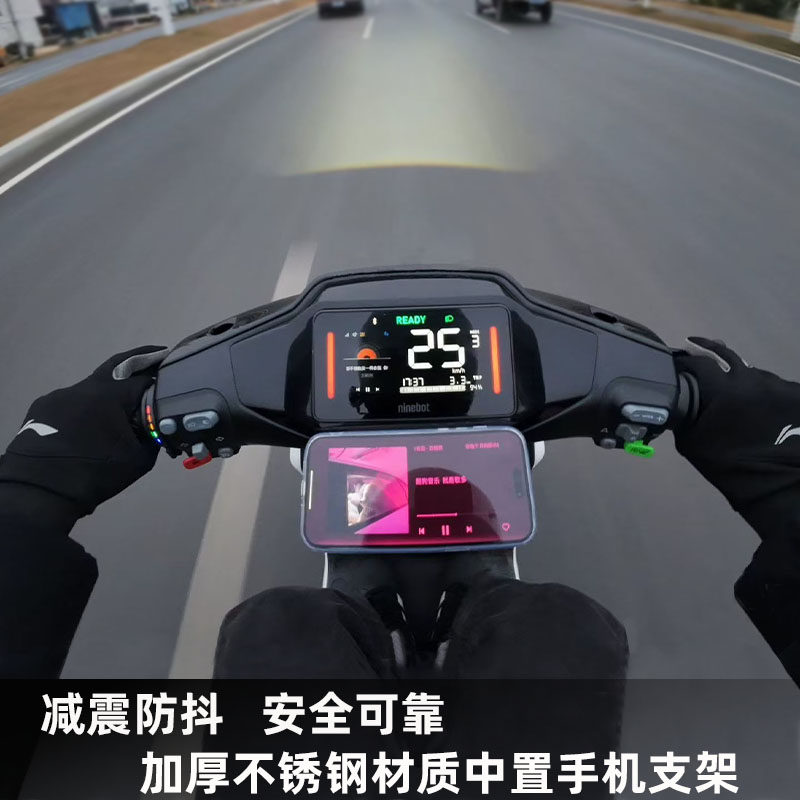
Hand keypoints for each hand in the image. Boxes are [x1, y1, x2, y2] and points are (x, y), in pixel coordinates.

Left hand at [0, 346, 166, 515]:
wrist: (42, 490)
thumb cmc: (97, 473)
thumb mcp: (140, 459)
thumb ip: (155, 435)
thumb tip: (160, 425)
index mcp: (111, 395)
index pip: (146, 378)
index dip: (163, 379)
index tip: (175, 378)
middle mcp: (85, 387)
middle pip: (119, 363)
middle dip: (142, 357)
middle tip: (160, 355)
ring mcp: (61, 395)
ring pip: (93, 387)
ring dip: (110, 393)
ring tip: (120, 411)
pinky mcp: (43, 407)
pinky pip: (73, 401)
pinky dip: (87, 408)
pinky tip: (90, 425)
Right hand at [674, 337, 799, 525]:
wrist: (777, 484)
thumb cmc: (727, 464)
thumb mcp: (690, 440)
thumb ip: (684, 412)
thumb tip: (681, 397)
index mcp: (721, 387)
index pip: (697, 360)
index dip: (685, 360)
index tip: (677, 364)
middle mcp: (750, 377)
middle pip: (726, 356)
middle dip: (710, 355)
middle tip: (699, 354)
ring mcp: (777, 384)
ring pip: (752, 373)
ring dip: (741, 381)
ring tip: (737, 397)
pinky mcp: (796, 393)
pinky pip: (774, 387)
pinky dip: (764, 394)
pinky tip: (761, 410)